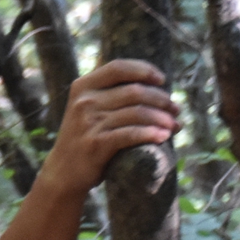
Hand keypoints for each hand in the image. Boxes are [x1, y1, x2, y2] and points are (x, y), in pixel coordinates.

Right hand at [42, 60, 176, 194]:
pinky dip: (150, 134)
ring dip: (161, 118)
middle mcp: (84, 101)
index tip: (162, 80)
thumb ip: (111, 93)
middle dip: (161, 99)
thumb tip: (155, 86)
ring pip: (136, 113)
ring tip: (174, 125)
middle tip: (175, 109)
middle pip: (133, 91)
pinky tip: (163, 137)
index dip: (144, 70)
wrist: (64, 172)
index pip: (118, 68)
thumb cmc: (85, 136)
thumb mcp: (88, 108)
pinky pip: (130, 134)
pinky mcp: (96, 144)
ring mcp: (89, 122)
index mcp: (83, 86)